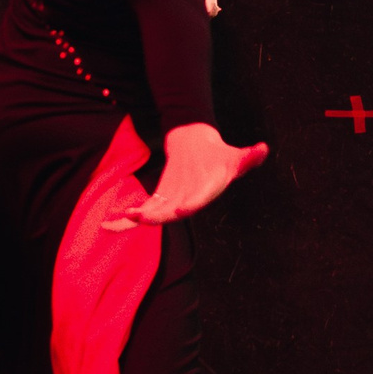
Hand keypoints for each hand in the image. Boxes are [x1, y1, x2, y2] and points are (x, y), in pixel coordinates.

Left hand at [104, 122, 268, 230]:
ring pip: (153, 215)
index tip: (180, 209)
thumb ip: (249, 157)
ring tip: (121, 219)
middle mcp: (187, 202)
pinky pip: (142, 212)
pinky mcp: (159, 199)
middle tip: (142, 218)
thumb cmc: (220, 157)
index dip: (189, 205)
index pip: (197, 201)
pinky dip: (126, 220)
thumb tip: (264, 149)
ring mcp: (171, 203)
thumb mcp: (235, 156)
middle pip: (170, 212)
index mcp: (204, 193)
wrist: (203, 152)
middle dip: (156, 215)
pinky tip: (108, 224)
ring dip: (137, 219)